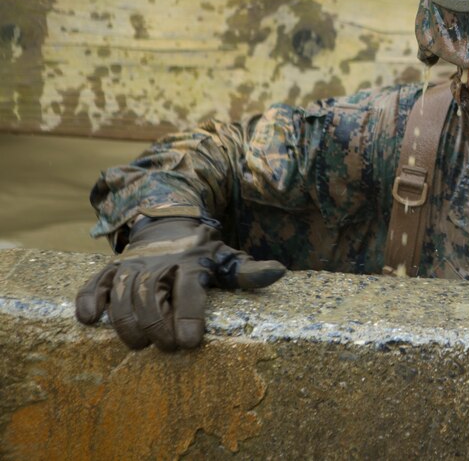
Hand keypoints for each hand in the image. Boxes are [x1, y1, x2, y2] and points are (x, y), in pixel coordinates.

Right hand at [75, 214, 284, 350]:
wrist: (168, 220)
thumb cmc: (202, 250)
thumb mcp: (228, 257)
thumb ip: (249, 271)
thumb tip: (279, 273)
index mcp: (192, 262)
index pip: (189, 290)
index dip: (189, 316)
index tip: (191, 342)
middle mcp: (160, 262)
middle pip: (152, 295)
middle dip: (157, 325)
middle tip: (166, 348)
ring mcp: (132, 265)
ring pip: (122, 294)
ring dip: (126, 322)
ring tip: (137, 344)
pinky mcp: (111, 269)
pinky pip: (94, 284)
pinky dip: (88, 301)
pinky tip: (90, 320)